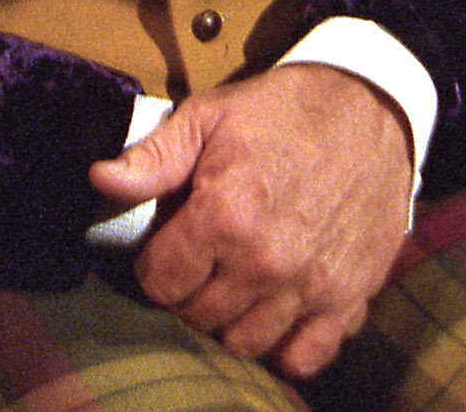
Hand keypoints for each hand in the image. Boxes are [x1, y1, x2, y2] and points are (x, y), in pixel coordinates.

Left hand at [87, 63, 413, 375]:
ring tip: (231, 286)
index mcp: (225, 216)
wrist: (367, 107)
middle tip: (197, 263)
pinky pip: (305, 358)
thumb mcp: (210, 116)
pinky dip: (285, 349)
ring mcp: (309, 288)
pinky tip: (274, 316)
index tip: (165, 246)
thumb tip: (99, 180)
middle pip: (198, 318)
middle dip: (187, 293)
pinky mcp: (348, 299)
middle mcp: (265, 263)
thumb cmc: (282, 111)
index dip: (154, 265)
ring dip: (229, 321)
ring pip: (245, 344)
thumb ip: (153, 157)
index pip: (161, 282)